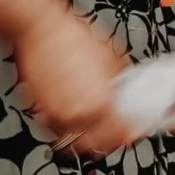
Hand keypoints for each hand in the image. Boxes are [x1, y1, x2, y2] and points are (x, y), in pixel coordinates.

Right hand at [8, 7, 135, 155]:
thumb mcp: (114, 56)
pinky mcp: (38, 111)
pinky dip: (68, 127)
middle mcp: (76, 114)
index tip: (136, 130)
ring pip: (75, 141)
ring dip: (88, 137)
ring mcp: (54, 115)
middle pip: (98, 145)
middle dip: (110, 140)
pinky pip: (57, 129)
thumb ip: (124, 81)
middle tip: (118, 130)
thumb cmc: (72, 36)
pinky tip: (77, 114)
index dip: (132, 133)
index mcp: (100, 102)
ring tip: (98, 124)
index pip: (121, 133)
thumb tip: (132, 91)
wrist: (40, 29)